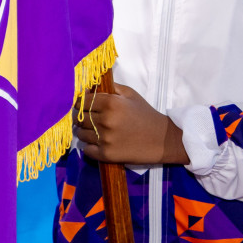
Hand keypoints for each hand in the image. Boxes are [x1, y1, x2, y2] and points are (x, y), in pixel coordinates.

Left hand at [75, 83, 189, 165]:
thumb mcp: (130, 95)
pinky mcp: (106, 154)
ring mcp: (105, 139)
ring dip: (86, 132)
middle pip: (79, 118)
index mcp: (111, 103)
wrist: (163, 139)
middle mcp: (105, 120)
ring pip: (80, 134)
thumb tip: (88, 88)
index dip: (82, 104)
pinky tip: (100, 143)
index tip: (85, 106)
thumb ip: (109, 88)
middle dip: (83, 118)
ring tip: (97, 131)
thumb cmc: (145, 114)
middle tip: (93, 120)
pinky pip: (86, 149)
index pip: (82, 102)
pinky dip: (90, 147)